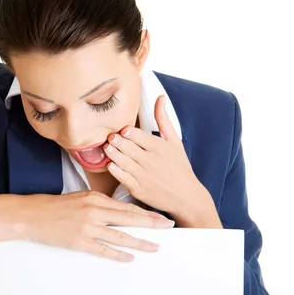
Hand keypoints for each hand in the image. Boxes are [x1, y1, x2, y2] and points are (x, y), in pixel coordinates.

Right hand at [19, 190, 174, 261]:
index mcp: (95, 198)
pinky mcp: (80, 242)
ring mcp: (88, 228)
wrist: (33, 215)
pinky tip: (129, 258)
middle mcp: (94, 211)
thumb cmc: (56, 206)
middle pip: (129, 219)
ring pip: (120, 236)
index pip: (126, 206)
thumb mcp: (80, 197)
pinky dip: (118, 255)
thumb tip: (120, 210)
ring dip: (140, 242)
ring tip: (154, 247)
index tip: (160, 216)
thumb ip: (100, 202)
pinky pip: (103, 250)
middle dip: (151, 224)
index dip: (146, 212)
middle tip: (168, 227)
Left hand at [104, 95, 220, 227]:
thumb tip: (159, 97)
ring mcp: (144, 176)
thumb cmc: (180, 166)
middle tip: (109, 137)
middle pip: (128, 148)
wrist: (186, 197)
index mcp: (160, 147)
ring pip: (123, 161)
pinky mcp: (138, 189)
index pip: (138, 136)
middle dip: (116, 141)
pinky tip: (110, 164)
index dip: (127, 132)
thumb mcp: (175, 141)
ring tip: (106, 147)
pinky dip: (115, 170)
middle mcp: (151, 161)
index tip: (122, 130)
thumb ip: (163, 119)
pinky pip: (122, 177)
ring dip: (112, 153)